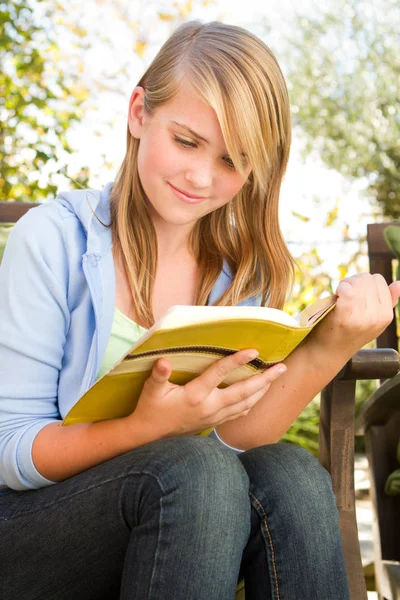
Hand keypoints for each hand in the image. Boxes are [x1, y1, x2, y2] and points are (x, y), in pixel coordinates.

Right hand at [124, 349, 286, 437]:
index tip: (254, 351)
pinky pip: (239, 412)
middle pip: (243, 392)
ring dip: (262, 391)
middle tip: (282, 367)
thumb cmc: (150, 408)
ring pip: (245, 404)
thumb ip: (159, 375)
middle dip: (265, 379)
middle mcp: (209, 406)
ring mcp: (214, 416)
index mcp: (196, 395)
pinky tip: (259, 396)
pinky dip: (252, 403)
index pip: (220, 374)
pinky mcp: (214, 422)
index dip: (237, 361)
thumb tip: (163, 361)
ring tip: (276, 378)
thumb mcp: (151, 390)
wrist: (150, 436)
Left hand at [307, 273, 399, 359]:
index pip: (379, 280)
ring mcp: (361, 318)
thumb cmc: (347, 332)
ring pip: (356, 281)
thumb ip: (387, 302)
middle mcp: (377, 317)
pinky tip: (336, 296)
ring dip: (344, 285)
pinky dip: (340, 289)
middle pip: (366, 278)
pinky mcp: (344, 317)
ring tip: (339, 298)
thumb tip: (399, 283)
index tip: (355, 293)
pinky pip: (347, 291)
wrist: (328, 352)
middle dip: (353, 282)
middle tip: (344, 296)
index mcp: (386, 315)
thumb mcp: (372, 320)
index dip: (363, 283)